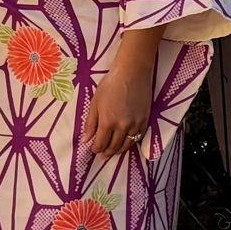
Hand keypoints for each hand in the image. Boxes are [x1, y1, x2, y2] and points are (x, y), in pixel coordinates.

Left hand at [83, 29, 161, 158]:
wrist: (133, 73)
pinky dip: (132, 142)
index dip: (96, 149)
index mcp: (107, 122)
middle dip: (107, 153)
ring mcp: (135, 124)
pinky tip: (127, 142)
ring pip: (127, 145)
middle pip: (114, 146)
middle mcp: (122, 127)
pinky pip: (138, 137)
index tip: (93, 150)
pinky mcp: (145, 120)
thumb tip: (85, 140)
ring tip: (114, 152)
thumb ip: (90, 123)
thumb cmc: (110, 84)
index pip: (101, 144)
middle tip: (102, 156)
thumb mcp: (95, 102)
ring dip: (119, 150)